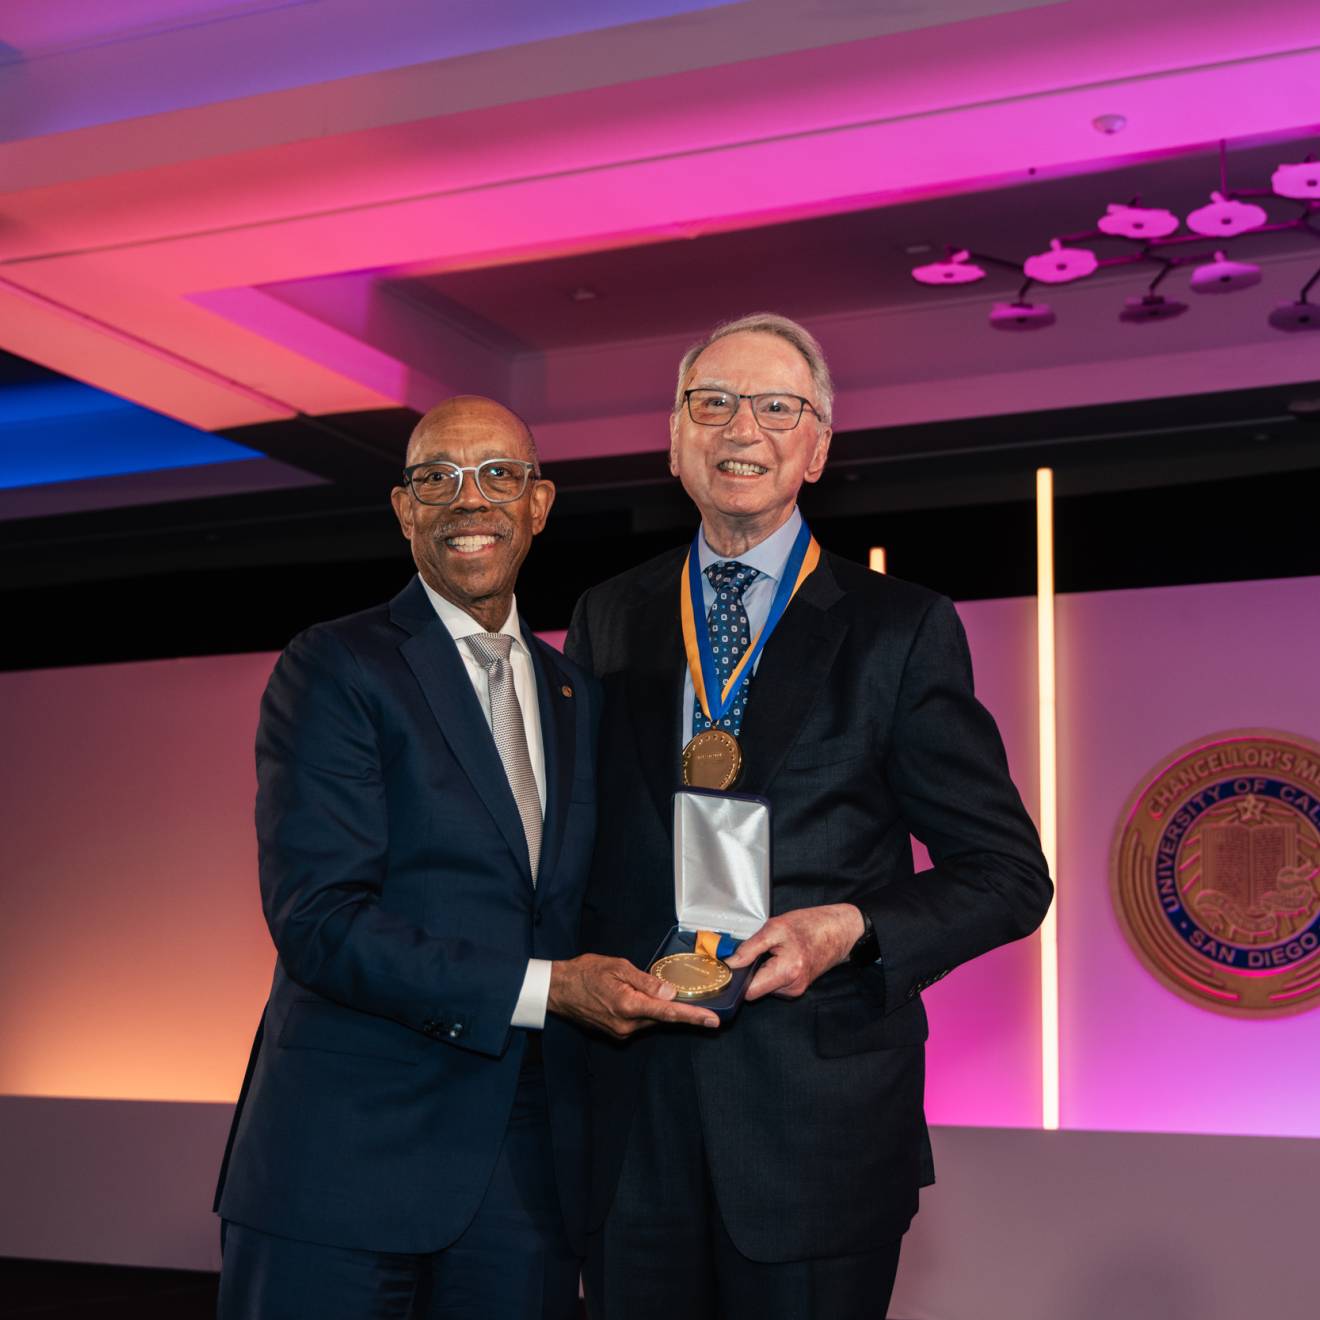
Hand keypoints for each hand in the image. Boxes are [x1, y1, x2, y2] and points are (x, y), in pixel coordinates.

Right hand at [548, 954, 719, 1038]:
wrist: (558, 990)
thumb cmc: (585, 972)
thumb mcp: (618, 967)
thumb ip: (646, 981)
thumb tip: (670, 993)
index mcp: (628, 1006)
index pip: (668, 1012)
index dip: (693, 1016)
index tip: (713, 1020)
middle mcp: (626, 1025)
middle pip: (663, 1017)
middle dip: (679, 1010)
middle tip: (696, 1001)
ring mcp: (620, 1032)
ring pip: (651, 1020)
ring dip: (659, 1008)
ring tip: (648, 988)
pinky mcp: (616, 1032)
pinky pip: (640, 1021)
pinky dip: (646, 1011)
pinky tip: (639, 997)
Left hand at [725, 903, 863, 1000]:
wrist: (838, 930)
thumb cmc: (810, 925)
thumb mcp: (774, 928)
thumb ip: (749, 949)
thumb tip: (730, 964)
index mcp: (786, 973)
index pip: (750, 992)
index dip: (737, 980)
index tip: (730, 968)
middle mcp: (792, 987)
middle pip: (756, 989)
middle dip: (751, 972)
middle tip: (757, 950)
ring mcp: (796, 989)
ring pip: (764, 986)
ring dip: (762, 970)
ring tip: (774, 950)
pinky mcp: (797, 986)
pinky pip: (775, 982)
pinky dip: (772, 970)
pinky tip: (781, 956)